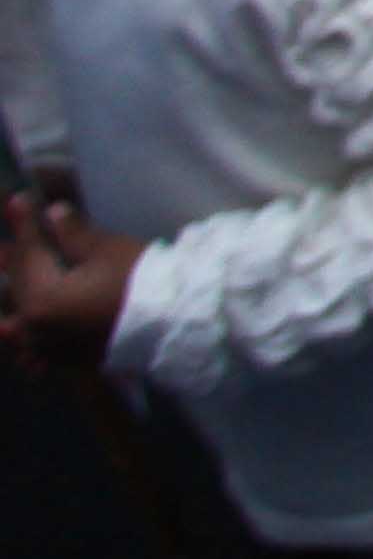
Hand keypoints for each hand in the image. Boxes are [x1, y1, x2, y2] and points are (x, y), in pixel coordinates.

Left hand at [5, 194, 139, 369]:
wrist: (170, 326)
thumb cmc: (137, 284)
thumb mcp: (105, 250)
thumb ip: (71, 232)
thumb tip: (51, 212)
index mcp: (39, 298)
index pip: (27, 252)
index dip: (24, 223)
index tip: (17, 199)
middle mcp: (33, 327)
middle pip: (17, 286)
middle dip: (15, 258)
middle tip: (9, 239)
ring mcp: (47, 348)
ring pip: (17, 321)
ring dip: (14, 299)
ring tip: (15, 288)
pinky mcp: (63, 360)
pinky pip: (31, 348)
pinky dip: (25, 335)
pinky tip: (23, 330)